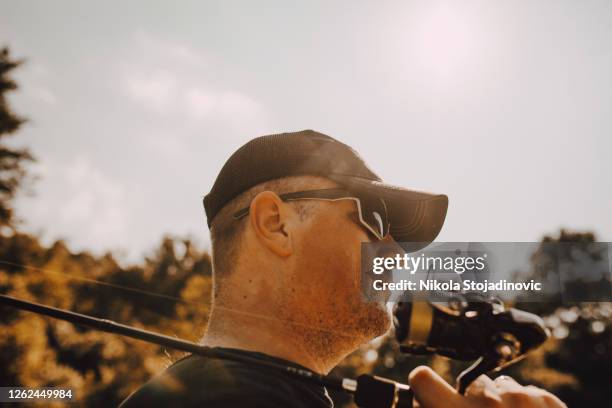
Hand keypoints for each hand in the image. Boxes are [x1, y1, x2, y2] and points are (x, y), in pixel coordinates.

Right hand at [408, 366, 566, 407]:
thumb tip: (419, 402)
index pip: (421, 379)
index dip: (423, 386)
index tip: (428, 392)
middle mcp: (486, 402)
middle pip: (470, 384)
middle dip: (474, 399)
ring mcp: (520, 398)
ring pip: (502, 386)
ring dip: (503, 403)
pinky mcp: (548, 401)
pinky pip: (529, 392)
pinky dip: (529, 406)